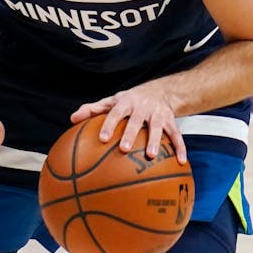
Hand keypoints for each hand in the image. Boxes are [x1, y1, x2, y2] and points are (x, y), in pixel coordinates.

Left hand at [70, 83, 186, 163]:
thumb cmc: (128, 101)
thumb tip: (72, 119)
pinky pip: (177, 135)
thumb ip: (92, 110)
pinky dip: (180, 147)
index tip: (102, 139)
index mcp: (126, 103)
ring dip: (154, 141)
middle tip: (124, 149)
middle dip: (130, 134)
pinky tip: (180, 161)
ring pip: (157, 128)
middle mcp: (143, 107)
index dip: (109, 125)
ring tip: (150, 156)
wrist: (159, 91)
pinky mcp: (171, 121)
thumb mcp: (111, 102)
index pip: (115, 113)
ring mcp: (158, 114)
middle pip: (136, 121)